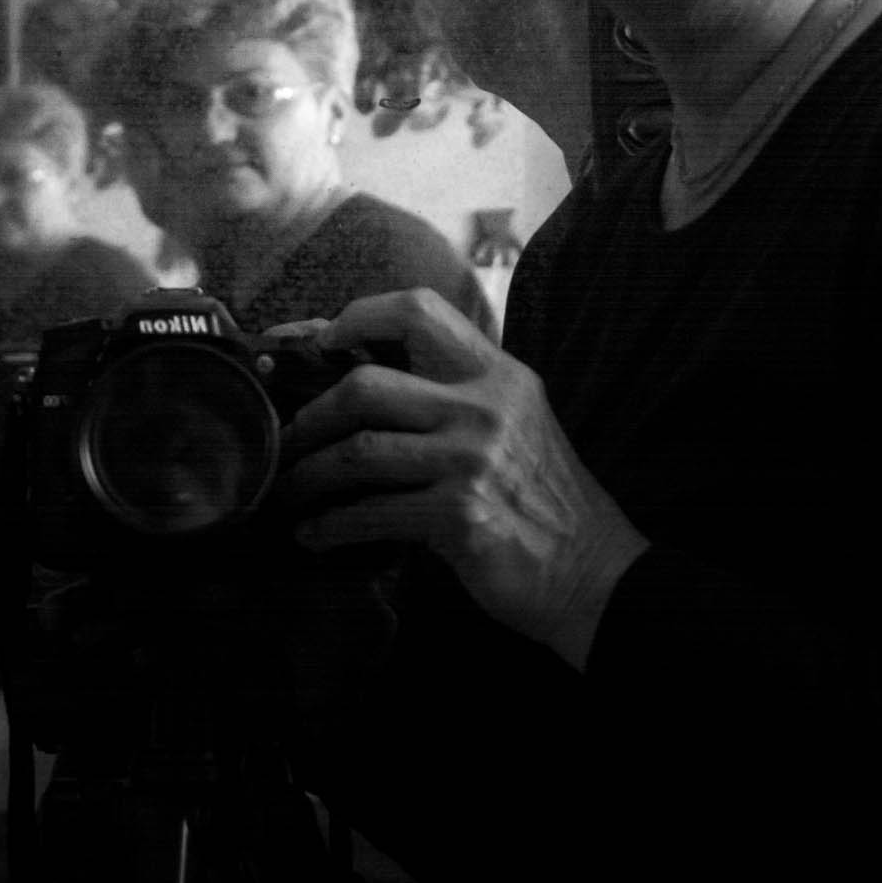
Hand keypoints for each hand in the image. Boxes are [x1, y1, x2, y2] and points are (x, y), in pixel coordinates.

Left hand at [275, 289, 647, 672]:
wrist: (593, 572)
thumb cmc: (542, 498)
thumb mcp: (514, 420)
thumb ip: (455, 393)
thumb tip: (360, 377)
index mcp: (497, 372)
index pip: (417, 310)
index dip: (356, 316)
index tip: (319, 342)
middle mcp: (485, 406)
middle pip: (366, 384)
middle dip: (311, 413)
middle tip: (288, 437)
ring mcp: (472, 460)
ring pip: (357, 450)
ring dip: (307, 474)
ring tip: (288, 489)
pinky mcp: (458, 515)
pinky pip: (370, 512)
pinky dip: (329, 526)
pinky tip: (314, 534)